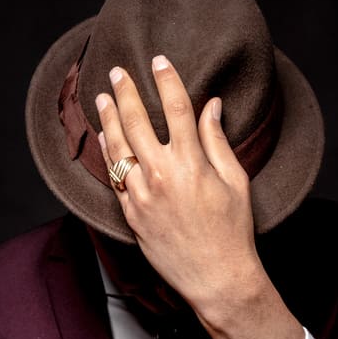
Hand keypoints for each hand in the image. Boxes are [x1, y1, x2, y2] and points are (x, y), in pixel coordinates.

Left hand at [95, 55, 261, 316]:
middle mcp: (162, 175)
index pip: (176, 108)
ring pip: (118, 148)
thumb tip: (210, 106)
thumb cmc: (232, 231)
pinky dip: (108, 154)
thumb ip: (216, 141)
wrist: (215, 277)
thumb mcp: (234, 182)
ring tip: (103, 98)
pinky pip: (114, 177)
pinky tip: (106, 137)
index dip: (166, 80)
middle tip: (118, 72)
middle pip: (138, 121)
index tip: (159, 60)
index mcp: (191, 163)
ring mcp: (141, 196)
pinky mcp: (131, 215)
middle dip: (126, 92)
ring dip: (109, 118)